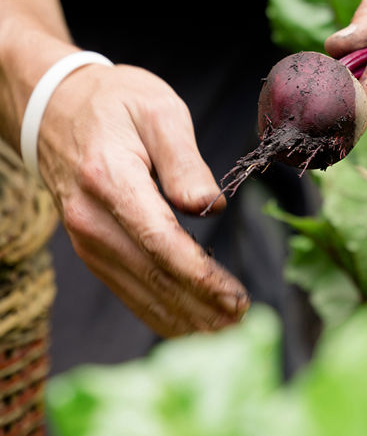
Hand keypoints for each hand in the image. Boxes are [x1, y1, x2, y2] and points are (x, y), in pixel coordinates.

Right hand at [36, 60, 249, 336]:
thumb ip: (185, 161)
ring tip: (225, 333)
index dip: (200, 275)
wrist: (56, 107)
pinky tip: (187, 325)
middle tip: (242, 324)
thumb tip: (211, 207)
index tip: (235, 297)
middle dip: (200, 305)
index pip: (160, 241)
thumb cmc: (117, 103)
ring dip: (183, 317)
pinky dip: (159, 312)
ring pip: (138, 291)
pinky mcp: (91, 248)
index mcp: (111, 179)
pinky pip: (126, 289)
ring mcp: (86, 238)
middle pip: (151, 275)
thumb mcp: (159, 110)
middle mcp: (91, 218)